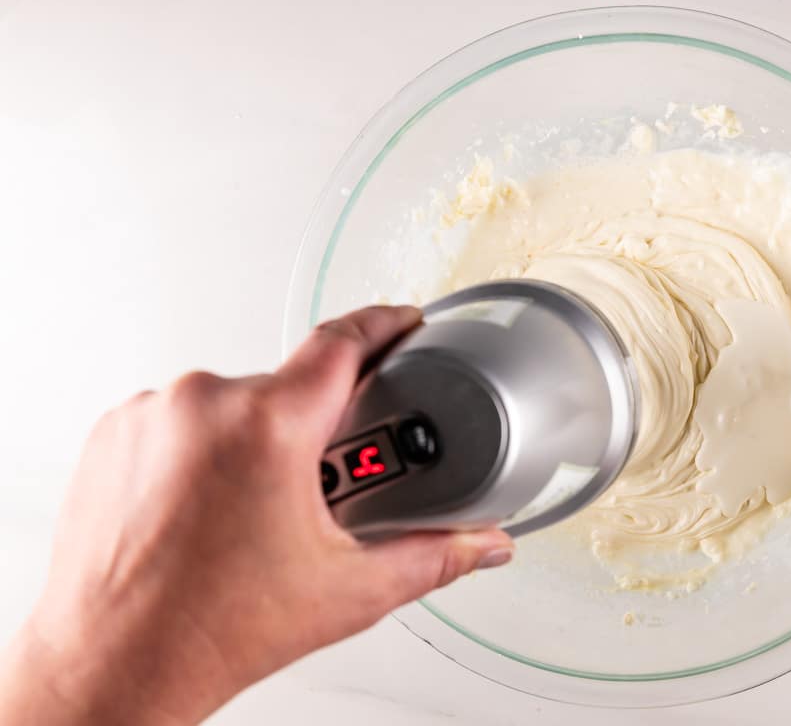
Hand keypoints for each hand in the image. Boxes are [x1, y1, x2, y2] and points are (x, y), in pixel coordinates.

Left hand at [0, 306, 513, 725]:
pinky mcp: (115, 432)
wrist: (113, 663)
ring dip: (256, 440)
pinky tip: (209, 506)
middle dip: (315, 429)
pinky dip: (203, 449)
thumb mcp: (349, 590)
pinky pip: (181, 416)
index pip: (343, 341)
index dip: (383, 325)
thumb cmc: (208, 629)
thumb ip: (432, 554)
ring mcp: (151, 414)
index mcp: (267, 425)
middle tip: (323, 487)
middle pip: (290, 388)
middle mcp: (202, 403)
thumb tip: (481, 543)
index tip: (401, 324)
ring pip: (234, 403)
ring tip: (253, 511)